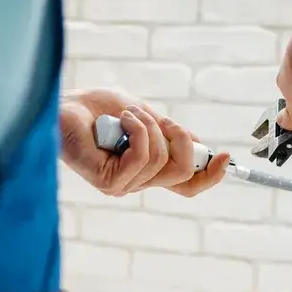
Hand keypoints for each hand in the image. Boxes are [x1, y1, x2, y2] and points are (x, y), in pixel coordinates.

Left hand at [59, 89, 229, 197]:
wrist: (66, 105)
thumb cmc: (98, 109)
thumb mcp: (145, 116)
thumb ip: (169, 132)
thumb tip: (199, 144)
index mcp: (148, 170)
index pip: (187, 185)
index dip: (209, 176)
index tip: (225, 157)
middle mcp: (137, 182)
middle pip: (182, 173)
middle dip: (181, 139)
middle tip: (163, 119)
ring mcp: (123, 185)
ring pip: (162, 160)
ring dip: (149, 125)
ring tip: (127, 113)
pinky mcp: (108, 181)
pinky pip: (141, 156)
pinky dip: (137, 130)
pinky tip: (121, 120)